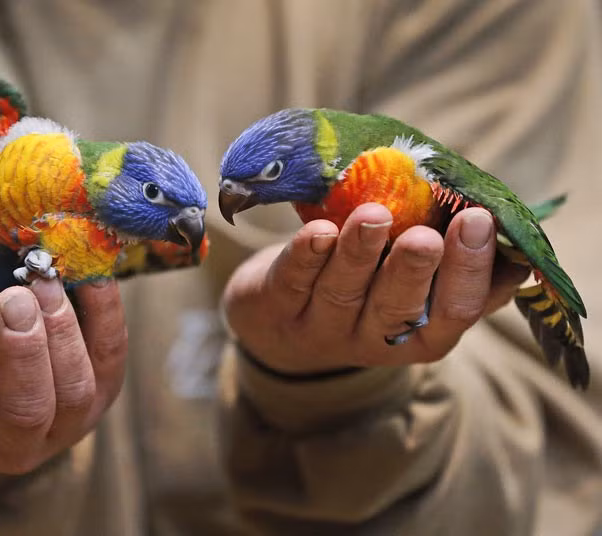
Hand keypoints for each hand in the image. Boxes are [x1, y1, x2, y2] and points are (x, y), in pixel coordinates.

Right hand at [0, 280, 127, 474]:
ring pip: (75, 392)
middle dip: (23, 350)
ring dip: (63, 333)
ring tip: (44, 284)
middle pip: (27, 410)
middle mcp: (15, 448)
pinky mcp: (101, 393)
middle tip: (14, 296)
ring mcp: (66, 424)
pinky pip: (111, 358)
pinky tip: (90, 277)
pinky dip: (106, 316)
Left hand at [222, 203, 528, 374]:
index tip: (477, 220)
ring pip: (343, 292)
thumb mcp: (417, 289)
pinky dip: (304, 256)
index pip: (453, 312)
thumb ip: (461, 272)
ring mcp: (320, 327)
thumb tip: (520, 251)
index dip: (468, 271)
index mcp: (420, 334)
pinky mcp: (274, 307)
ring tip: (373, 216)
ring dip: (359, 254)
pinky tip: (319, 231)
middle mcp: (372, 338)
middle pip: (396, 309)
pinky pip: (291, 282)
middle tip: (425, 237)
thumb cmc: (366, 289)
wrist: (278, 321)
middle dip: (413, 270)